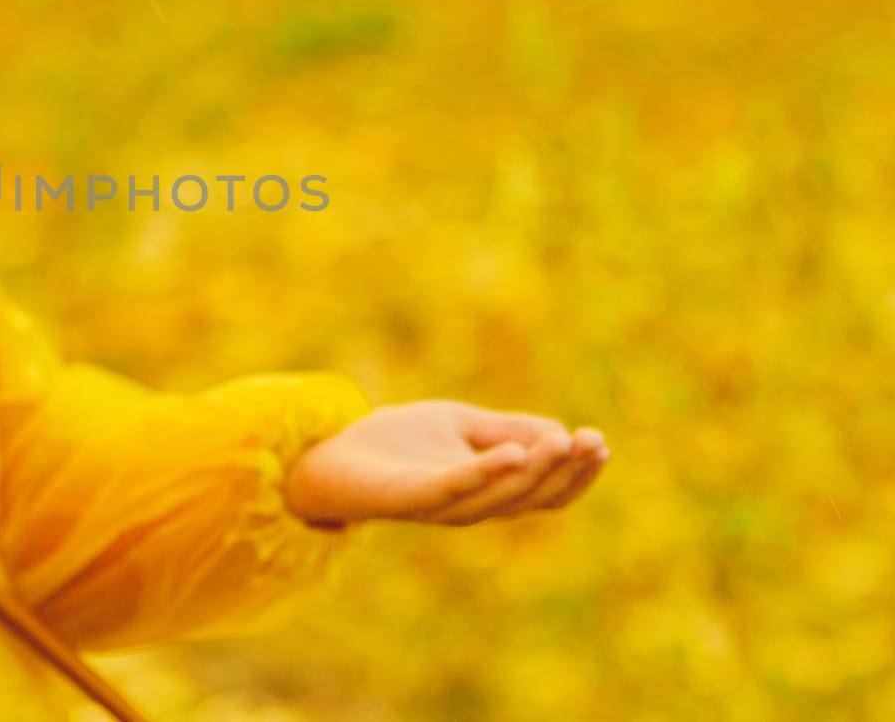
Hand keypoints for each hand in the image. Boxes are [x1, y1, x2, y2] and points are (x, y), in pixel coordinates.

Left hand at [285, 399, 607, 525]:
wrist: (330, 453)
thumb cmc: (395, 443)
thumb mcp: (460, 425)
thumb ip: (506, 430)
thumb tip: (560, 433)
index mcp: (486, 491)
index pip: (543, 492)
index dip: (575, 474)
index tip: (601, 444)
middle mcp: (468, 507)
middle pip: (530, 498)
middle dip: (566, 472)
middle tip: (594, 443)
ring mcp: (438, 506)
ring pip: (499, 498)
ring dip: (535, 472)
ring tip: (562, 444)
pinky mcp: (407, 498)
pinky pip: (451, 489)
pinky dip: (483, 473)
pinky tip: (510, 453)